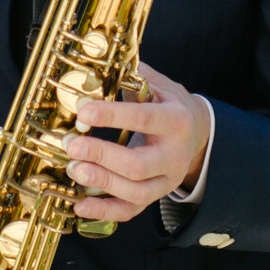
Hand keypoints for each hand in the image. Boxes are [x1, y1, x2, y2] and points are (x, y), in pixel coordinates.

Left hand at [64, 60, 209, 226]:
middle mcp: (175, 155)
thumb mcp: (159, 84)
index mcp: (176, 121)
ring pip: (135, 192)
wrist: (197, 133)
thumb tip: (100, 57)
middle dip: (102, 156)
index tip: (83, 111)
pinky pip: (130, 211)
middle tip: (72, 145)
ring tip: (73, 168)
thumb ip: (134, 74)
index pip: (145, 119)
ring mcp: (166, 180)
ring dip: (100, 183)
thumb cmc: (169, 106)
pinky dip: (104, 212)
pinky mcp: (155, 196)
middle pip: (138, 165)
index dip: (113, 116)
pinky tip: (79, 206)